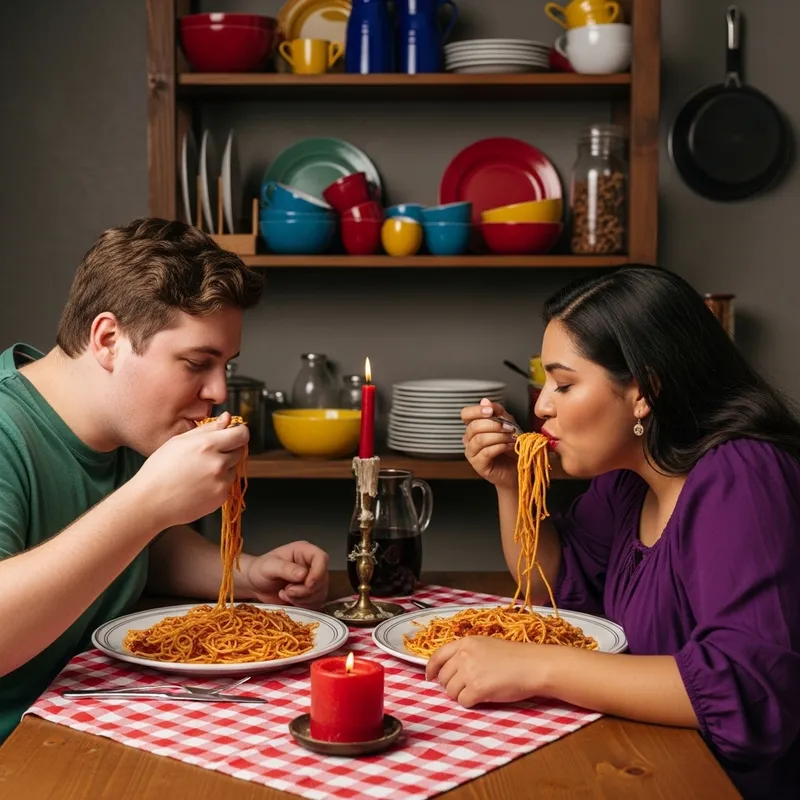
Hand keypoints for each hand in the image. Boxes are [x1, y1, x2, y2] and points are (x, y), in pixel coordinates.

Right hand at [133, 412, 249, 527]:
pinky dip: (218, 484)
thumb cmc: (160, 470)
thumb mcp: (179, 441)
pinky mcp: (221, 497)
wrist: (151, 502)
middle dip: (230, 450)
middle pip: (240, 451)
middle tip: (211, 454)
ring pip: (233, 469)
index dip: (240, 432)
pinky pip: (227, 485)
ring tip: (199, 473)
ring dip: (223, 468)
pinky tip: (199, 485)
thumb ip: (207, 428)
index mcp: (207, 445)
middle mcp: (218, 463)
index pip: (241, 434)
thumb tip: (227, 418)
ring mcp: (221, 482)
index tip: (236, 433)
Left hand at [243, 541, 328, 608]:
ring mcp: (312, 580)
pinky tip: (288, 600)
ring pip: (320, 593)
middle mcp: (311, 565)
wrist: (254, 584)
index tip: (307, 584)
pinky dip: (302, 605)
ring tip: (284, 594)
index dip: (318, 572)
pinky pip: (315, 603)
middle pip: (322, 579)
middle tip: (287, 591)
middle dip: (305, 590)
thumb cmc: (259, 570)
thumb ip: (285, 568)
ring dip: (302, 599)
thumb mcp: (269, 566)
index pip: (321, 558)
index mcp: (304, 552)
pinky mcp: (310, 594)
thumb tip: (303, 574)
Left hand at [426, 636, 546, 707]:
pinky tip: (484, 697)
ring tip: (479, 691)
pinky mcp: (477, 689)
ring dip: (462, 695)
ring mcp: (469, 672)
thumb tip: (452, 670)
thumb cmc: (515, 657)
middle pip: (443, 677)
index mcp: (465, 643)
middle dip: (451, 685)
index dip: (431, 669)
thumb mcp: (486, 645)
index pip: (437, 656)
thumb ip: (467, 654)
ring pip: (451, 692)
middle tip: (467, 687)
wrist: (533, 665)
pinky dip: (471, 703)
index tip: (430, 677)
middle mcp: (464, 655)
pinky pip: (463, 702)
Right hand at [461, 398, 519, 489]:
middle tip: (509, 427)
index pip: (466, 414)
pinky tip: (509, 446)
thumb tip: (485, 401)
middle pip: (473, 427)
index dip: (476, 411)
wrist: (518, 467)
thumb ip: (497, 412)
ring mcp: (472, 453)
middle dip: (494, 425)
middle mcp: (469, 439)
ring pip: (480, 439)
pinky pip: (486, 452)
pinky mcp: (478, 465)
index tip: (490, 411)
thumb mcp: (507, 423)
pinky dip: (500, 447)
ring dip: (499, 436)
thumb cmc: (511, 446)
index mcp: (473, 427)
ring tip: (512, 437)